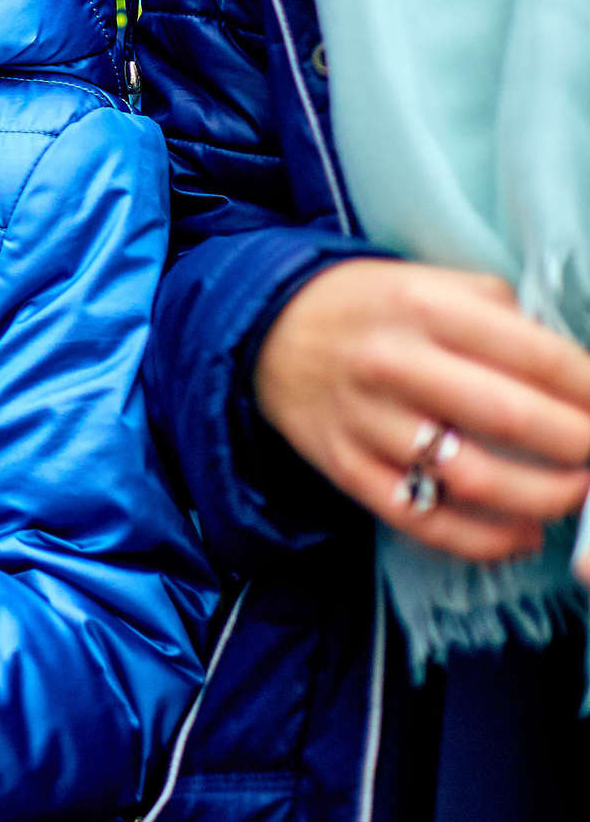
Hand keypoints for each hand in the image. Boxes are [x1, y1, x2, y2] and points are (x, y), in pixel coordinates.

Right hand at [256, 259, 589, 560]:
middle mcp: (394, 363)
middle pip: (512, 417)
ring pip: (472, 478)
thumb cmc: (369, 307)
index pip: (536, 355)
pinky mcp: (344, 467)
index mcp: (425, 307)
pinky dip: (482, 539)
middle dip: (580, 445)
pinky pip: (422, 517)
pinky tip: (519, 535)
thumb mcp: (431, 282)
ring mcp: (366, 421)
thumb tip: (571, 373)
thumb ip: (501, 315)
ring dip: (543, 497)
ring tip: (573, 496)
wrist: (264, 329)